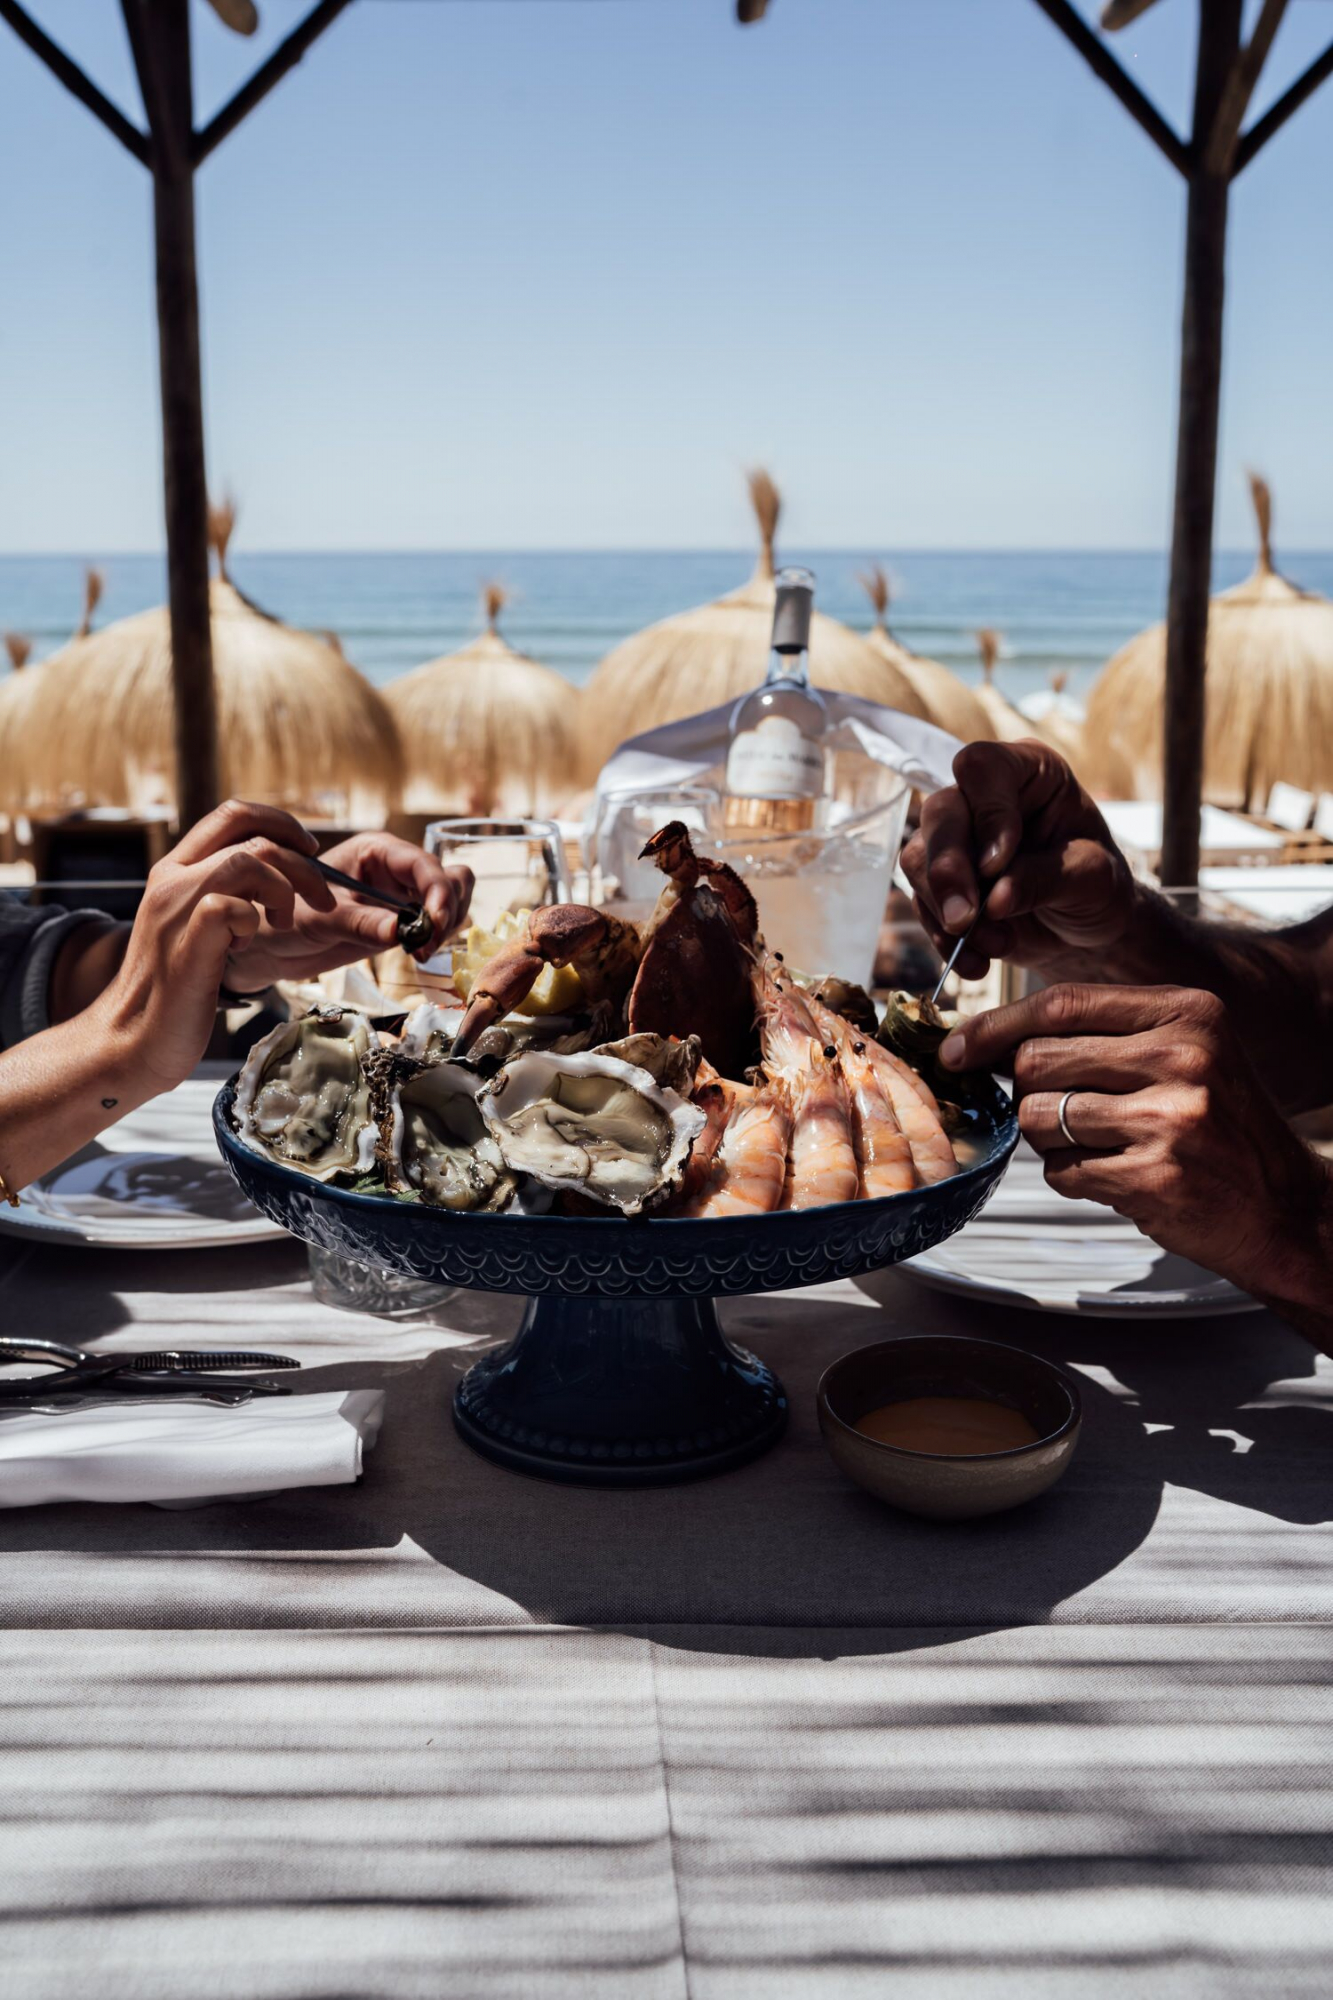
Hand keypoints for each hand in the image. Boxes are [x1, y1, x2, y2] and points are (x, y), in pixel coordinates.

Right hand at [93, 802, 338, 1091]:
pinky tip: (247, 945)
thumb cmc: (175, 991)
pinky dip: (253, 921)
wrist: (132, 1039)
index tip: (308, 850)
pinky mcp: (188, 944)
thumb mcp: (197, 928)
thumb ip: (224, 896)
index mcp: (176, 870)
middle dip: (300, 859)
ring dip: (284, 889)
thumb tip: (276, 880)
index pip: (232, 815)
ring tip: (283, 924)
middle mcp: (172, 880)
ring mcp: (176, 909)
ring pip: (247, 860)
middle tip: (321, 898)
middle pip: (249, 830)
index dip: (280, 823)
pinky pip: (231, 906)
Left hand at [229, 828, 472, 989]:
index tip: (436, 921)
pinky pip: (440, 922)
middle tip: (427, 944)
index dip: (437, 890)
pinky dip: (439, 937)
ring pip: (453, 898)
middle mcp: (395, 869)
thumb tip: (401, 932)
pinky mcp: (404, 922)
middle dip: (447, 910)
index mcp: (375, 851)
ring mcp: (403, 896)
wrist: (273, 947)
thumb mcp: (318, 920)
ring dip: (448, 925)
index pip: (422, 863)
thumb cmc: (285, 920)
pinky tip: (418, 953)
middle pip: (448, 878)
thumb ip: (360, 924)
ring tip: (421, 951)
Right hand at [901, 740, 1136, 980]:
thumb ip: (1045, 880)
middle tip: (967, 920)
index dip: (984, 813)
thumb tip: (994, 900)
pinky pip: (922, 904)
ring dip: (949, 912)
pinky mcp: (940, 881)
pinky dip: (945, 940)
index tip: (999, 864)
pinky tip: (977, 963)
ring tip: (996, 946)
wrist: (1085, 927)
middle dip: (948, 872)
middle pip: (940, 814)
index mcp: (1027, 772)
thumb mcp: (1091, 879)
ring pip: (917, 860)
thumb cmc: (1099, 885)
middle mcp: (982, 797)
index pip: (982, 768)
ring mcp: (957, 838)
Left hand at [940, 983, 1332, 1317]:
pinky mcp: (1153, 1175)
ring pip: (1040, 1117)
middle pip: (1037, 1060)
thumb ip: (1105, 1035)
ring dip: (1051, 1140)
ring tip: (1100, 1146)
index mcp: (1188, 1013)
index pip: (1062, 1003)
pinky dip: (1074, 1178)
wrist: (1282, 1207)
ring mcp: (1169, 1117)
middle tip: (1062, 1112)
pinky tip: (1117, 1176)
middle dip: (1029, 1092)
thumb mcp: (1186, 1054)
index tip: (958, 1048)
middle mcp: (1183, 1056)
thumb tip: (994, 1038)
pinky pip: (1063, 1170)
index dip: (996, 1025)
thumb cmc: (1221, 1128)